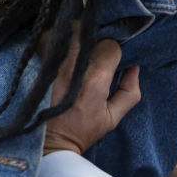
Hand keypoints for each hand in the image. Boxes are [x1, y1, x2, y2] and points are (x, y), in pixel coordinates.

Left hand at [42, 38, 140, 155]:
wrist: (50, 142)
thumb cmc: (83, 131)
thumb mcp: (113, 118)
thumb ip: (129, 92)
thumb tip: (134, 68)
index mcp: (94, 81)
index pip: (109, 46)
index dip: (114, 51)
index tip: (112, 60)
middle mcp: (73, 69)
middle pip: (87, 34)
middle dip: (94, 38)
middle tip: (95, 49)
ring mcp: (55, 66)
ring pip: (68, 34)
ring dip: (76, 37)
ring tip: (80, 49)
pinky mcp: (42, 68)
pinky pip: (51, 43)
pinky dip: (59, 42)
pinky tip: (64, 52)